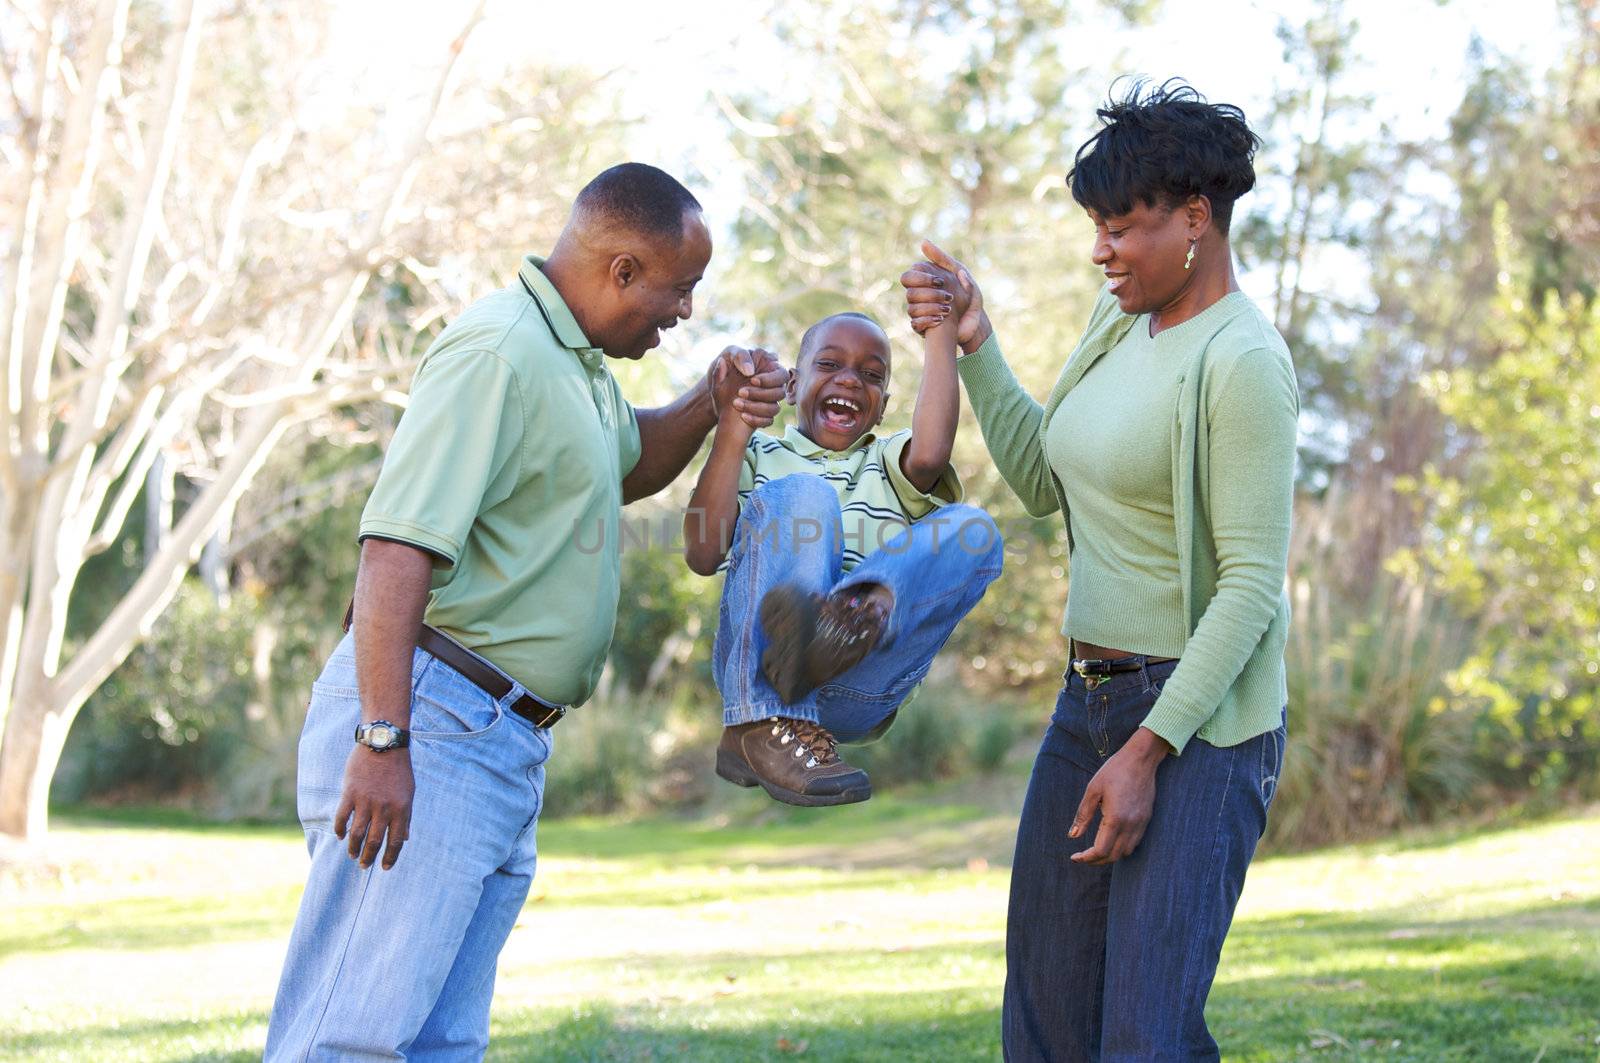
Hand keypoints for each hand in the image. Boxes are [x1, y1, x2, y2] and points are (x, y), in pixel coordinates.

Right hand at [334, 745, 413, 869]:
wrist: (383, 745)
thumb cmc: (399, 770)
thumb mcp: (409, 793)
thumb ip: (406, 817)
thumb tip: (405, 839)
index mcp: (401, 809)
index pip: (395, 842)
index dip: (390, 858)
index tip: (385, 868)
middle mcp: (384, 808)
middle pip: (374, 841)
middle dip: (369, 857)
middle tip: (364, 866)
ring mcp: (366, 801)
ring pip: (356, 833)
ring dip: (353, 848)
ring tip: (352, 856)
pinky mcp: (350, 793)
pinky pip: (342, 817)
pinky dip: (340, 829)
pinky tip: (341, 836)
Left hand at [709, 345, 788, 430]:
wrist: (717, 388)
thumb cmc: (727, 368)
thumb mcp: (730, 357)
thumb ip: (739, 357)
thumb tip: (749, 370)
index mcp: (770, 369)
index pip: (781, 374)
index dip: (769, 379)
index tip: (752, 380)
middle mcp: (773, 386)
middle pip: (780, 392)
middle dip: (761, 394)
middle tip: (741, 392)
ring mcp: (770, 401)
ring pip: (774, 408)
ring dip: (756, 407)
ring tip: (736, 404)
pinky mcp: (765, 415)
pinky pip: (768, 420)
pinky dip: (756, 420)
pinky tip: (742, 416)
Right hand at [900, 240, 990, 350]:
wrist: (976, 320)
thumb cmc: (968, 294)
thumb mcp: (959, 272)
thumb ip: (942, 258)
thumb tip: (923, 242)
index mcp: (924, 283)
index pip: (908, 276)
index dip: (921, 278)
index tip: (940, 281)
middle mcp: (918, 297)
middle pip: (909, 292)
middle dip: (929, 294)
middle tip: (948, 296)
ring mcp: (919, 313)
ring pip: (911, 309)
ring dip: (932, 308)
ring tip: (949, 310)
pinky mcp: (923, 328)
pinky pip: (915, 324)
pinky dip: (928, 321)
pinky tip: (942, 320)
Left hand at [1068, 727, 1170, 864]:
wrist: (1140, 759)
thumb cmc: (1114, 771)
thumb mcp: (1093, 790)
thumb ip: (1083, 815)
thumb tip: (1072, 836)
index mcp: (1115, 818)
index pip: (1101, 851)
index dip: (1086, 858)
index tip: (1074, 857)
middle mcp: (1130, 825)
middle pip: (1113, 856)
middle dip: (1096, 860)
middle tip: (1082, 856)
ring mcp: (1141, 823)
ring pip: (1125, 852)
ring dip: (1110, 855)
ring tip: (1095, 850)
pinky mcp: (1146, 819)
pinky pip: (1134, 842)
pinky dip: (1121, 847)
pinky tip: (1111, 839)